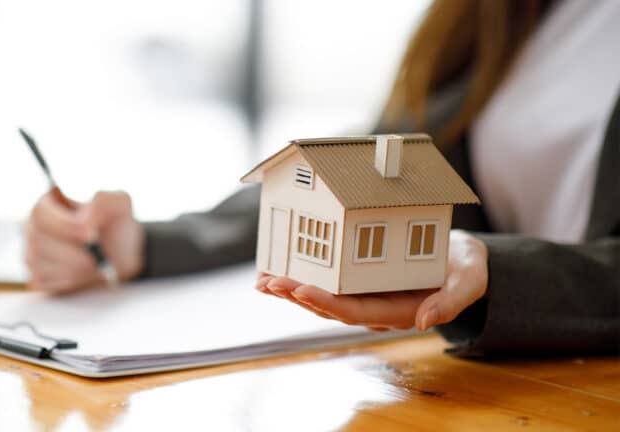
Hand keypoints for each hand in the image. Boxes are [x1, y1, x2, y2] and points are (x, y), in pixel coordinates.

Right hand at [25, 191, 144, 292]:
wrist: (120, 253)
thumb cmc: (114, 225)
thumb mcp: (119, 205)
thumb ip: (107, 200)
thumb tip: (90, 210)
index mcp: (50, 204)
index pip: (41, 213)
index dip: (63, 225)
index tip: (90, 234)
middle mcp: (36, 228)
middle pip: (39, 241)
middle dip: (72, 253)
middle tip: (96, 259)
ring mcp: (34, 253)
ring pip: (42, 264)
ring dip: (74, 268)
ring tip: (95, 264)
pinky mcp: (39, 276)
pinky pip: (46, 281)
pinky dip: (69, 281)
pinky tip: (85, 274)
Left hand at [256, 230, 487, 330]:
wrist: (461, 260)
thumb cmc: (465, 269)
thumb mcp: (469, 281)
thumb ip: (452, 301)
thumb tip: (426, 322)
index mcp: (399, 311)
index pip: (356, 312)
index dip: (327, 303)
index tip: (301, 290)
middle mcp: (376, 307)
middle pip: (330, 307)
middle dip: (298, 295)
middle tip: (270, 283)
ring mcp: (365, 295)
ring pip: (323, 297)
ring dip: (292, 290)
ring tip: (263, 281)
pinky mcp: (359, 281)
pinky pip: (327, 281)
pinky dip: (302, 275)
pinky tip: (278, 269)